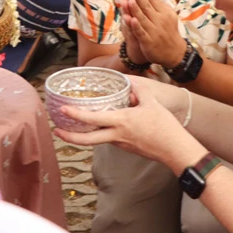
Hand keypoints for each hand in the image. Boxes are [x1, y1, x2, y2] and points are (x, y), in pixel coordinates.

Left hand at [54, 77, 207, 172]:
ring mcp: (121, 144)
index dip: (76, 114)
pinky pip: (110, 140)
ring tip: (75, 127)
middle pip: (87, 140)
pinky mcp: (127, 147)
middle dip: (69, 136)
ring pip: (98, 140)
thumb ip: (139, 91)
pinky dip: (101, 134)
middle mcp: (117, 135)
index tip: (63, 110)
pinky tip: (103, 127)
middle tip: (57, 131)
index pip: (93, 119)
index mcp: (121, 122)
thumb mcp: (152, 103)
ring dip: (84, 136)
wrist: (175, 149)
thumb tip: (131, 83)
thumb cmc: (165, 127)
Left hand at [122, 0, 187, 68]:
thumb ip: (158, 4)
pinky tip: (131, 20)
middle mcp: (159, 20)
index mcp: (164, 12)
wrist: (174, 52)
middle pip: (147, 6)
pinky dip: (136, 26)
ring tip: (129, 0)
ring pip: (143, 19)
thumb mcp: (168, 16)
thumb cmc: (168, 31)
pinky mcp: (148, 42)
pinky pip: (141, 33)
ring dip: (135, 9)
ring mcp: (154, 31)